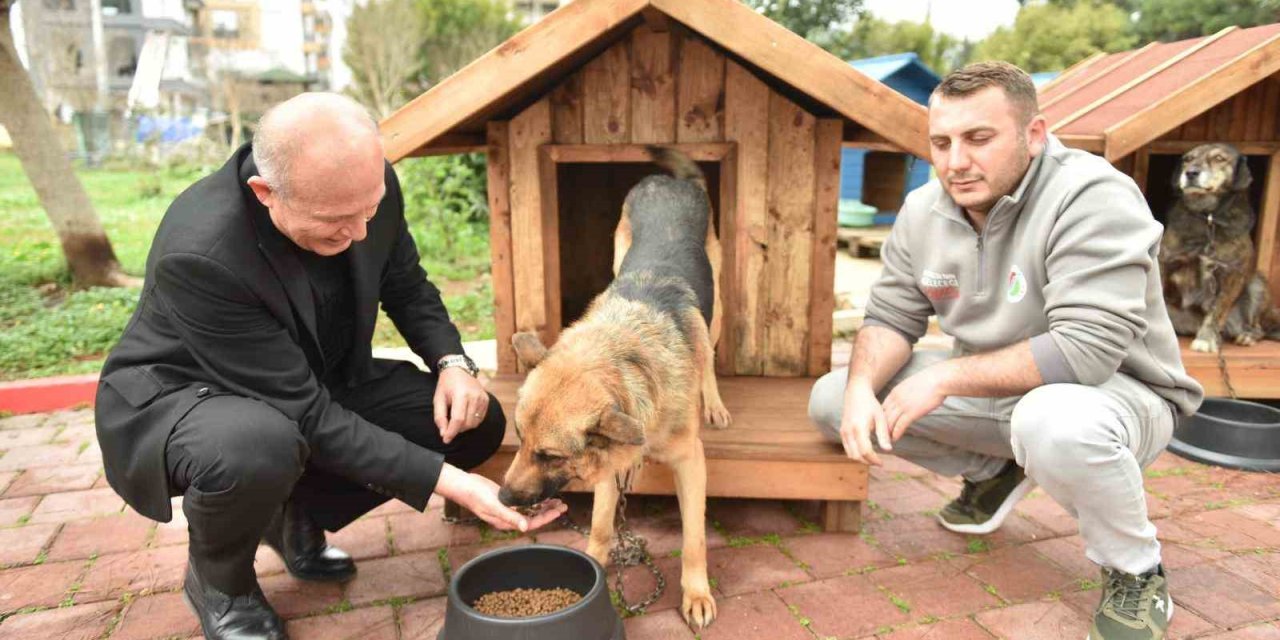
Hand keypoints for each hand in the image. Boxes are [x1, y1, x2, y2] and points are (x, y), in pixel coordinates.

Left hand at [434, 366, 489, 443]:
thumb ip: (440, 417)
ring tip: (456, 419)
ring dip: (464, 427)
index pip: (458, 419)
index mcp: (461, 394)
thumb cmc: (446, 385)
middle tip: (449, 426)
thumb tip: (444, 433)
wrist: (458, 370)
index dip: (452, 432)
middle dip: (457, 429)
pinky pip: (480, 419)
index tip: (446, 440)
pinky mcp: (486, 400)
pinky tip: (465, 415)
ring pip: (474, 423)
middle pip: (467, 423)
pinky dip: (472, 421)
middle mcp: (474, 396)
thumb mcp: (438, 399)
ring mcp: (482, 398)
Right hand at [436, 465, 566, 531]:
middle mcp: (509, 517)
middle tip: (564, 505)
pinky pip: (524, 502)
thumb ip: (510, 516)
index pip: (531, 523)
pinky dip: (534, 499)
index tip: (559, 511)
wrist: (463, 485)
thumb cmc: (476, 495)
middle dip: (549, 512)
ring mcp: (508, 508)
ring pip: (530, 510)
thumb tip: (526, 527)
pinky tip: (543, 495)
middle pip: (533, 517)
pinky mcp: (506, 499)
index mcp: (506, 522)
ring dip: (544, 506)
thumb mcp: (494, 505)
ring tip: (558, 501)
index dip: (546, 518)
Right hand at [839, 380, 891, 465]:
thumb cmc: (870, 404)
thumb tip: (888, 450)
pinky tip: (866, 451)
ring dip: (861, 459)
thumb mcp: (880, 418)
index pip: (865, 451)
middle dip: (868, 461)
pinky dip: (856, 453)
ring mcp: (843, 432)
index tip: (882, 463)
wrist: (856, 392)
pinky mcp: (842, 432)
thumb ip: (883, 435)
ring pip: (850, 454)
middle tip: (879, 462)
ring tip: (873, 458)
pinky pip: (847, 448)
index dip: (874, 460)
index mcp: (859, 428)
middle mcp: (848, 431)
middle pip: (856, 455)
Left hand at [881, 366, 947, 441]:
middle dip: (880, 427)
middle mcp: (895, 399)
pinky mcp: (911, 413)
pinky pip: (900, 426)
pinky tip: (895, 439)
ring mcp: (903, 406)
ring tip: (886, 441)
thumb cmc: (929, 381)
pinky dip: (896, 433)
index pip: (882, 407)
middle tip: (879, 435)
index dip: (880, 418)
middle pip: (883, 416)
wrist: (938, 379)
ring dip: (887, 433)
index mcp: (894, 392)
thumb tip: (906, 399)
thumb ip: (904, 393)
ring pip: (889, 422)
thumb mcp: (910, 385)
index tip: (879, 425)